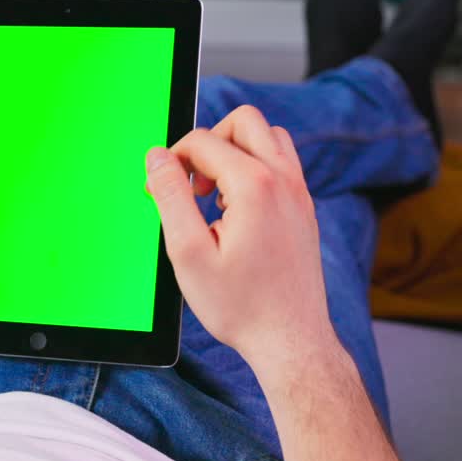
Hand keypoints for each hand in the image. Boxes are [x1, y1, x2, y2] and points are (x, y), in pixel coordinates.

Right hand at [144, 105, 335, 366]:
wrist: (290, 338)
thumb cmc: (240, 305)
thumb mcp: (188, 252)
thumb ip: (170, 196)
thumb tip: (157, 157)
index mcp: (254, 186)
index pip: (203, 141)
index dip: (172, 160)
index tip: (161, 190)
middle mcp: (284, 180)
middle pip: (242, 122)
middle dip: (208, 143)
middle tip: (192, 184)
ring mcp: (300, 192)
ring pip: (267, 136)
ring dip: (235, 151)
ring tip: (215, 194)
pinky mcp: (304, 207)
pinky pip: (281, 162)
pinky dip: (254, 168)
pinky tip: (236, 209)